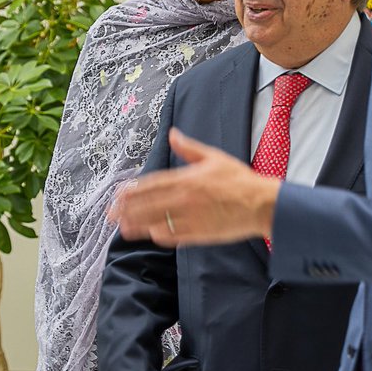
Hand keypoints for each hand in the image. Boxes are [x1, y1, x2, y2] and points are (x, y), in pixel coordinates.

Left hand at [109, 128, 280, 245]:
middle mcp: (184, 198)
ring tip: (123, 228)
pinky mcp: (198, 234)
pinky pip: (173, 236)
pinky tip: (150, 234)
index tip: (118, 194)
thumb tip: (172, 134)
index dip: (132, 190)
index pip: (151, 184)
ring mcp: (190, 218)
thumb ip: (189, 148)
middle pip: (148, 205)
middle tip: (111, 213)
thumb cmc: (240, 181)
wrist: (261, 204)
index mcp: (187, 178)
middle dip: (127, 209)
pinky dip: (159, 236)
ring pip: (156, 222)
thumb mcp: (214, 157)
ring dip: (137, 225)